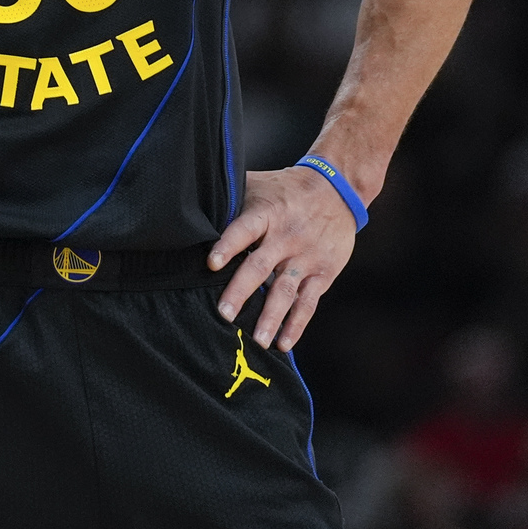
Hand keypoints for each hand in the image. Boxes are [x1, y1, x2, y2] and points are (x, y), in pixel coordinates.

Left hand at [209, 166, 357, 351]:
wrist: (336, 189)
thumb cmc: (285, 189)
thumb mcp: (257, 185)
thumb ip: (230, 201)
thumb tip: (191, 212)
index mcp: (266, 213)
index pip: (244, 230)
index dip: (228, 246)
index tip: (212, 264)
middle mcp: (286, 237)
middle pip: (260, 266)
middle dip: (241, 291)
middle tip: (224, 314)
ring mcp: (305, 257)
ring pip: (285, 290)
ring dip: (271, 316)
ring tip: (257, 340)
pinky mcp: (323, 272)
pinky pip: (308, 302)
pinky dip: (296, 324)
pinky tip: (283, 343)